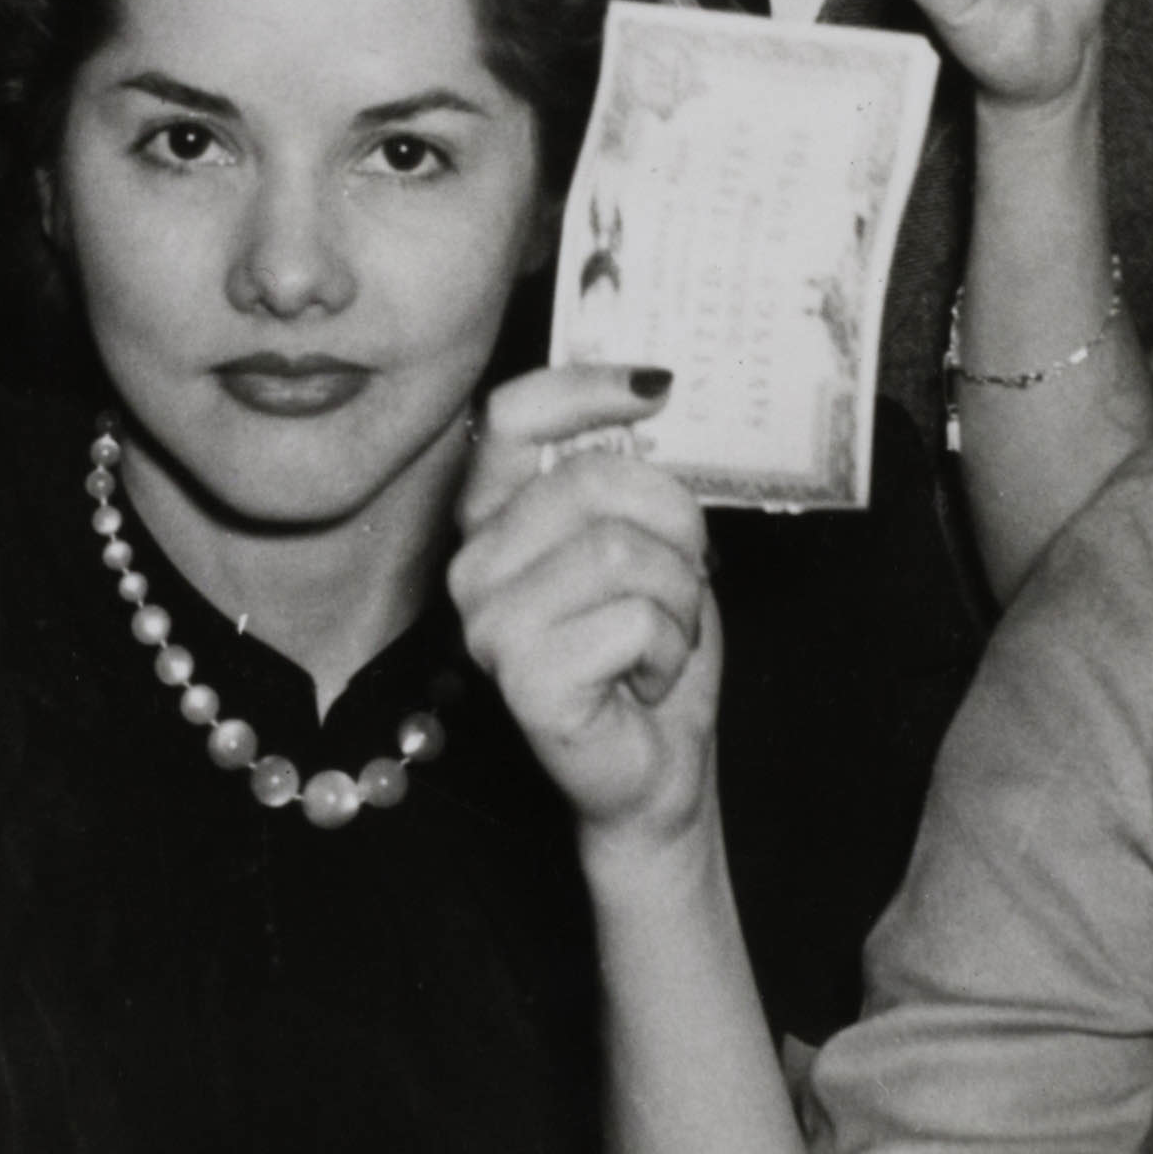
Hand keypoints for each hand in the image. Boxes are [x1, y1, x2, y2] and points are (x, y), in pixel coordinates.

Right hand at [449, 365, 722, 855]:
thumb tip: (649, 386)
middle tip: (678, 582)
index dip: (584, 388)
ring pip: (621, 552)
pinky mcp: (524, 678)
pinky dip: (667, 650)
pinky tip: (644, 679)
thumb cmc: (646, 651)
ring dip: (677, 599)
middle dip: (674, 528)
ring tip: (659, 637)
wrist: (655, 767)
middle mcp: (474, 565)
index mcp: (495, 519)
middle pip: (594, 480)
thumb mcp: (646, 543)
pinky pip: (633, 621)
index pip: (514, 415)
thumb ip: (625, 478)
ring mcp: (489, 624)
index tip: (655, 388)